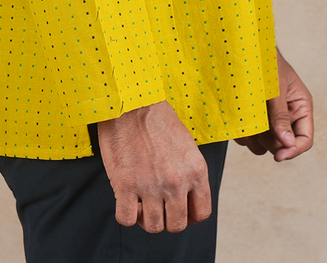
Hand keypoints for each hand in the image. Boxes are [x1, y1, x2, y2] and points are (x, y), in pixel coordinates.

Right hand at [97, 100, 210, 232]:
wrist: (130, 101)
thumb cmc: (156, 117)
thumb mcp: (186, 143)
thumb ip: (188, 172)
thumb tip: (185, 197)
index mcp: (196, 170)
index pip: (201, 213)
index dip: (190, 217)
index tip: (179, 210)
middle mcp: (176, 181)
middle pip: (177, 225)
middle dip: (167, 219)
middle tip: (158, 206)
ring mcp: (150, 185)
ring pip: (153, 226)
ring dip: (146, 218)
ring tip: (141, 202)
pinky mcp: (125, 184)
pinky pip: (126, 219)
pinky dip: (126, 215)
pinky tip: (126, 200)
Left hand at [234, 48, 312, 161]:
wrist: (245, 46)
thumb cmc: (266, 61)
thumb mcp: (276, 88)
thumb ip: (281, 116)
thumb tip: (287, 144)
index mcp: (300, 107)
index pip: (304, 139)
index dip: (293, 151)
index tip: (278, 156)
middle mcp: (287, 115)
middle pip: (283, 145)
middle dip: (270, 141)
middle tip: (258, 128)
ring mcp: (270, 117)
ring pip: (265, 143)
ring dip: (255, 137)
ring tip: (248, 121)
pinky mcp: (255, 116)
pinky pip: (251, 136)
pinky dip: (244, 132)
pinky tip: (240, 117)